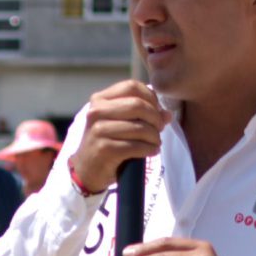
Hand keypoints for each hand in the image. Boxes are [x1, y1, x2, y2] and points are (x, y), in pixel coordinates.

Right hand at [67, 80, 167, 196]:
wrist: (87, 170)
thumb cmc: (107, 142)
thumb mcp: (119, 123)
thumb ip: (142, 114)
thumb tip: (167, 114)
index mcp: (100, 99)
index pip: (132, 86)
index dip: (150, 98)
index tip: (156, 111)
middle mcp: (96, 111)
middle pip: (137, 105)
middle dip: (155, 118)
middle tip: (159, 128)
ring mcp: (98, 130)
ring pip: (140, 127)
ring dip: (154, 136)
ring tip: (155, 142)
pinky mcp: (104, 149)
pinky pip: (136, 146)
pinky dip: (149, 149)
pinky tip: (152, 151)